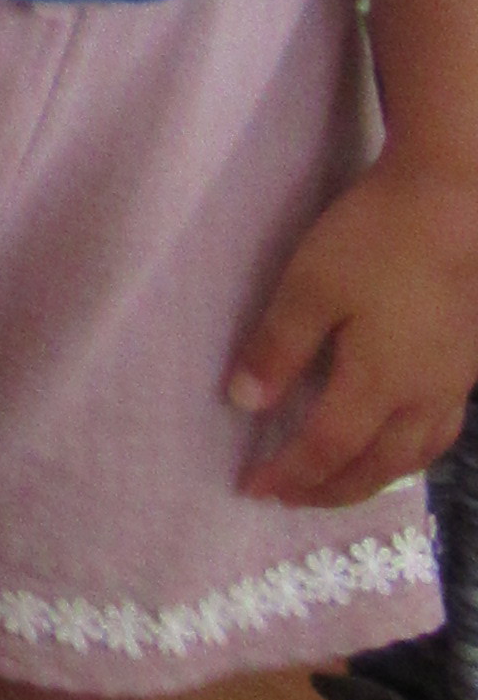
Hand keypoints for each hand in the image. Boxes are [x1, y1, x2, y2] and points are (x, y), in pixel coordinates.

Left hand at [227, 152, 477, 507]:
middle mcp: (423, 396)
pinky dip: (413, 452)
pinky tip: (401, 438)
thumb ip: (276, 349)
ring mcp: (454, 381)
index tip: (254, 487)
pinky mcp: (470, 360)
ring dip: (375, 478)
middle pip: (377, 466)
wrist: (458, 200)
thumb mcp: (309, 286)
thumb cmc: (377, 240)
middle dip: (331, 490)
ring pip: (417, 455)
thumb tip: (244, 405)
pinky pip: (442, 430)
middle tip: (292, 498)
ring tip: (341, 482)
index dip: (290, 474)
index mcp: (378, 384)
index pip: (327, 450)